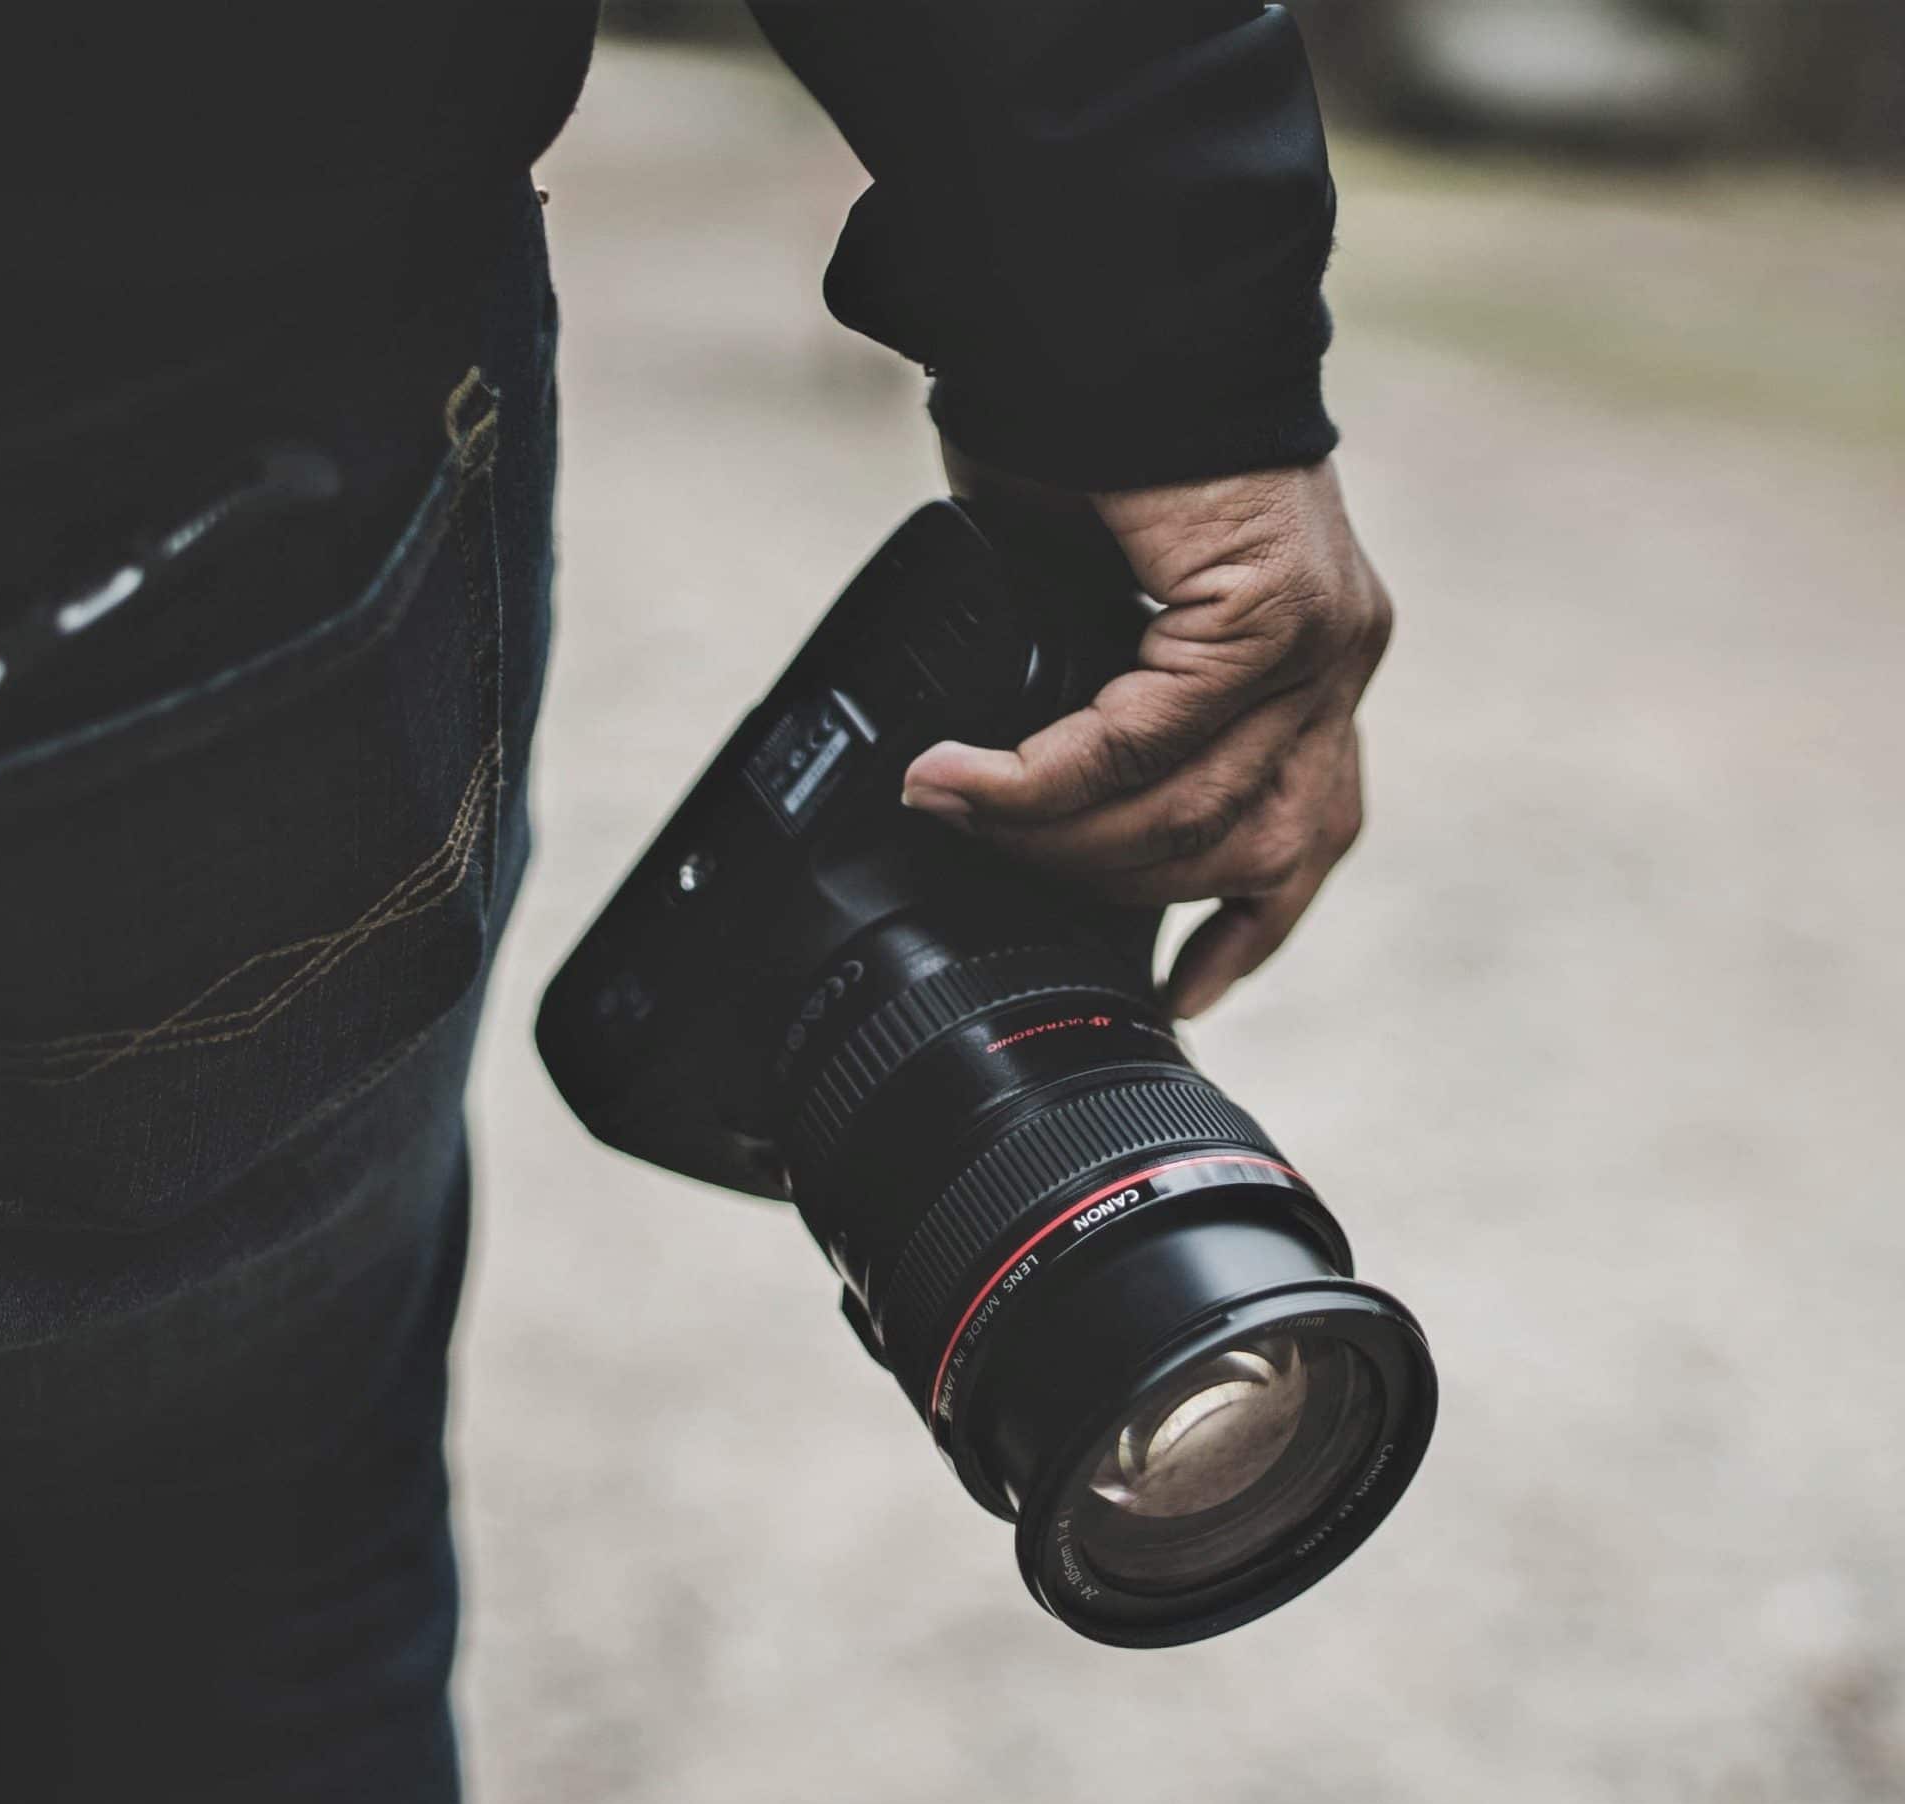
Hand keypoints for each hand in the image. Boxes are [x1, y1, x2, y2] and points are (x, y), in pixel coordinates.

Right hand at [904, 448, 1392, 1016]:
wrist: (1095, 311)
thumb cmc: (1080, 449)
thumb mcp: (1099, 624)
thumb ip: (1102, 721)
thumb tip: (1034, 821)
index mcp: (1317, 667)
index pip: (1310, 836)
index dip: (1249, 933)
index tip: (1191, 996)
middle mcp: (1339, 661)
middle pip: (1238, 851)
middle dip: (1096, 879)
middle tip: (984, 843)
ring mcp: (1323, 641)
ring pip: (1194, 817)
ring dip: (1057, 835)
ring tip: (958, 808)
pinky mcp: (1271, 611)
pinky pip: (1144, 743)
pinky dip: (1040, 779)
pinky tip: (963, 783)